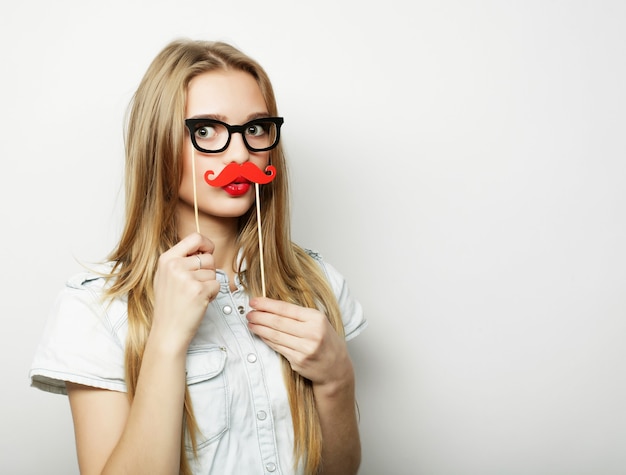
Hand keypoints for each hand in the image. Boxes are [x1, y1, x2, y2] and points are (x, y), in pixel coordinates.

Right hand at [151, 233, 220, 351]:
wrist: (167, 331)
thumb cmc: (170, 305)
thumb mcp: (166, 276)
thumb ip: (181, 260)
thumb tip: (203, 248)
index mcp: (166, 259)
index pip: (194, 237)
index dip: (206, 244)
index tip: (208, 252)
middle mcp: (175, 265)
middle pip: (208, 257)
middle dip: (208, 272)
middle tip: (194, 286)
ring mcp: (186, 278)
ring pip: (213, 272)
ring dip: (209, 284)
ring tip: (194, 296)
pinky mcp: (199, 290)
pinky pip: (217, 285)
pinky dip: (212, 295)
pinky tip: (199, 302)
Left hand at [246, 298, 352, 389]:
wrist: (336, 368)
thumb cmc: (326, 341)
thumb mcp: (320, 322)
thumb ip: (300, 315)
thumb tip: (273, 307)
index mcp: (317, 318)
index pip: (286, 309)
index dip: (267, 304)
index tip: (254, 301)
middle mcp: (312, 333)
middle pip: (278, 322)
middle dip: (260, 316)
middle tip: (249, 313)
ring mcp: (305, 349)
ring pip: (275, 335)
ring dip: (260, 328)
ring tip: (250, 323)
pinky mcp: (298, 361)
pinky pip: (278, 347)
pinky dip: (267, 339)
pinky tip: (260, 334)